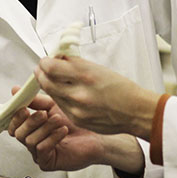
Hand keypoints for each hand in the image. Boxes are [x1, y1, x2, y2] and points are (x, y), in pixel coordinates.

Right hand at [8, 92, 105, 170]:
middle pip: (18, 133)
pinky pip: (41, 149)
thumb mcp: (53, 106)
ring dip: (45, 128)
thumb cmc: (75, 121)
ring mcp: (38, 153)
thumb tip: (15, 90)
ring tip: (59, 121)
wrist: (95, 136)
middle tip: (44, 113)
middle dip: (31, 121)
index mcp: (30, 128)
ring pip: (29, 141)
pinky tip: (63, 131)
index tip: (24, 108)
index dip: (15, 117)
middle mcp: (31, 141)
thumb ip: (35, 100)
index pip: (13, 124)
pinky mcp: (47, 162)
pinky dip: (52, 138)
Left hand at [33, 56, 160, 137]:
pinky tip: (65, 93)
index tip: (45, 60)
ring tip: (51, 79)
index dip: (45, 62)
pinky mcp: (77, 119)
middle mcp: (79, 92)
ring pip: (52, 94)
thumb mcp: (99, 69)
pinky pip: (61, 106)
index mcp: (85, 75)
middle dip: (41, 73)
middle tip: (41, 68)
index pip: (51, 67)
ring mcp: (76, 108)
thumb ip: (76, 64)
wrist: (135, 112)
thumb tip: (60, 58)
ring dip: (48, 85)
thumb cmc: (122, 89)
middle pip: (46, 81)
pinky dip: (59, 97)